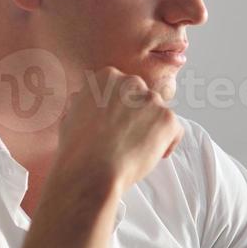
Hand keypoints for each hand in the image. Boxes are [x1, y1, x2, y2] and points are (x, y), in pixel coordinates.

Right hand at [51, 67, 182, 196]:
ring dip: (153, 128)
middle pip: (143, 98)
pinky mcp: (167, 119)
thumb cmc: (78, 148)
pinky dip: (168, 143)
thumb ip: (86, 103)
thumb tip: (85, 101)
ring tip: (138, 148)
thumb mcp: (72, 114)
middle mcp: (132, 83)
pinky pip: (175, 130)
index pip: (123, 88)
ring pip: (159, 113)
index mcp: (108, 78)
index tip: (118, 122)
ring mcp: (152, 100)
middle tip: (129, 136)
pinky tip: (153, 155)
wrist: (91, 169)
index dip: (122, 108)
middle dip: (139, 116)